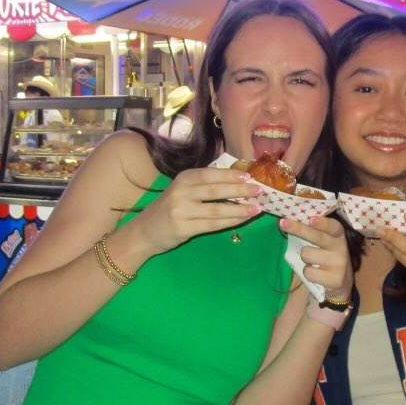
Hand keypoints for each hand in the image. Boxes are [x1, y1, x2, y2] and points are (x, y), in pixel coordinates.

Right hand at [130, 167, 263, 254]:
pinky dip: (230, 221)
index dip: (231, 174)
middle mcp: (181, 192)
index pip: (211, 174)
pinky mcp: (183, 228)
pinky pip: (212, 225)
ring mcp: (181, 211)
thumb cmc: (171, 207)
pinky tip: (243, 219)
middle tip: (260, 190)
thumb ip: (204, 184)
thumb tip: (238, 180)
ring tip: (257, 208)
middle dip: (240, 190)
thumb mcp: (183, 189)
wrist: (145, 231)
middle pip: (215, 190)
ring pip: (216, 210)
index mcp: (184, 178)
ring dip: (240, 209)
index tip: (250, 175)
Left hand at [279, 213, 352, 302]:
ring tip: (313, 261)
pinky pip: (308, 272)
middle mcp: (341, 248)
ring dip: (304, 257)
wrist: (341, 281)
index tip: (311, 220)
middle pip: (317, 237)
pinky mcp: (335, 279)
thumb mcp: (327, 243)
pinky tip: (316, 273)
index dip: (323, 223)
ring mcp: (338, 264)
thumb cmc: (327, 256)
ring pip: (307, 254)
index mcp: (338, 236)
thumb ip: (315, 232)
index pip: (334, 227)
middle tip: (282, 224)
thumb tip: (290, 222)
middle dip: (298, 229)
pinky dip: (307, 272)